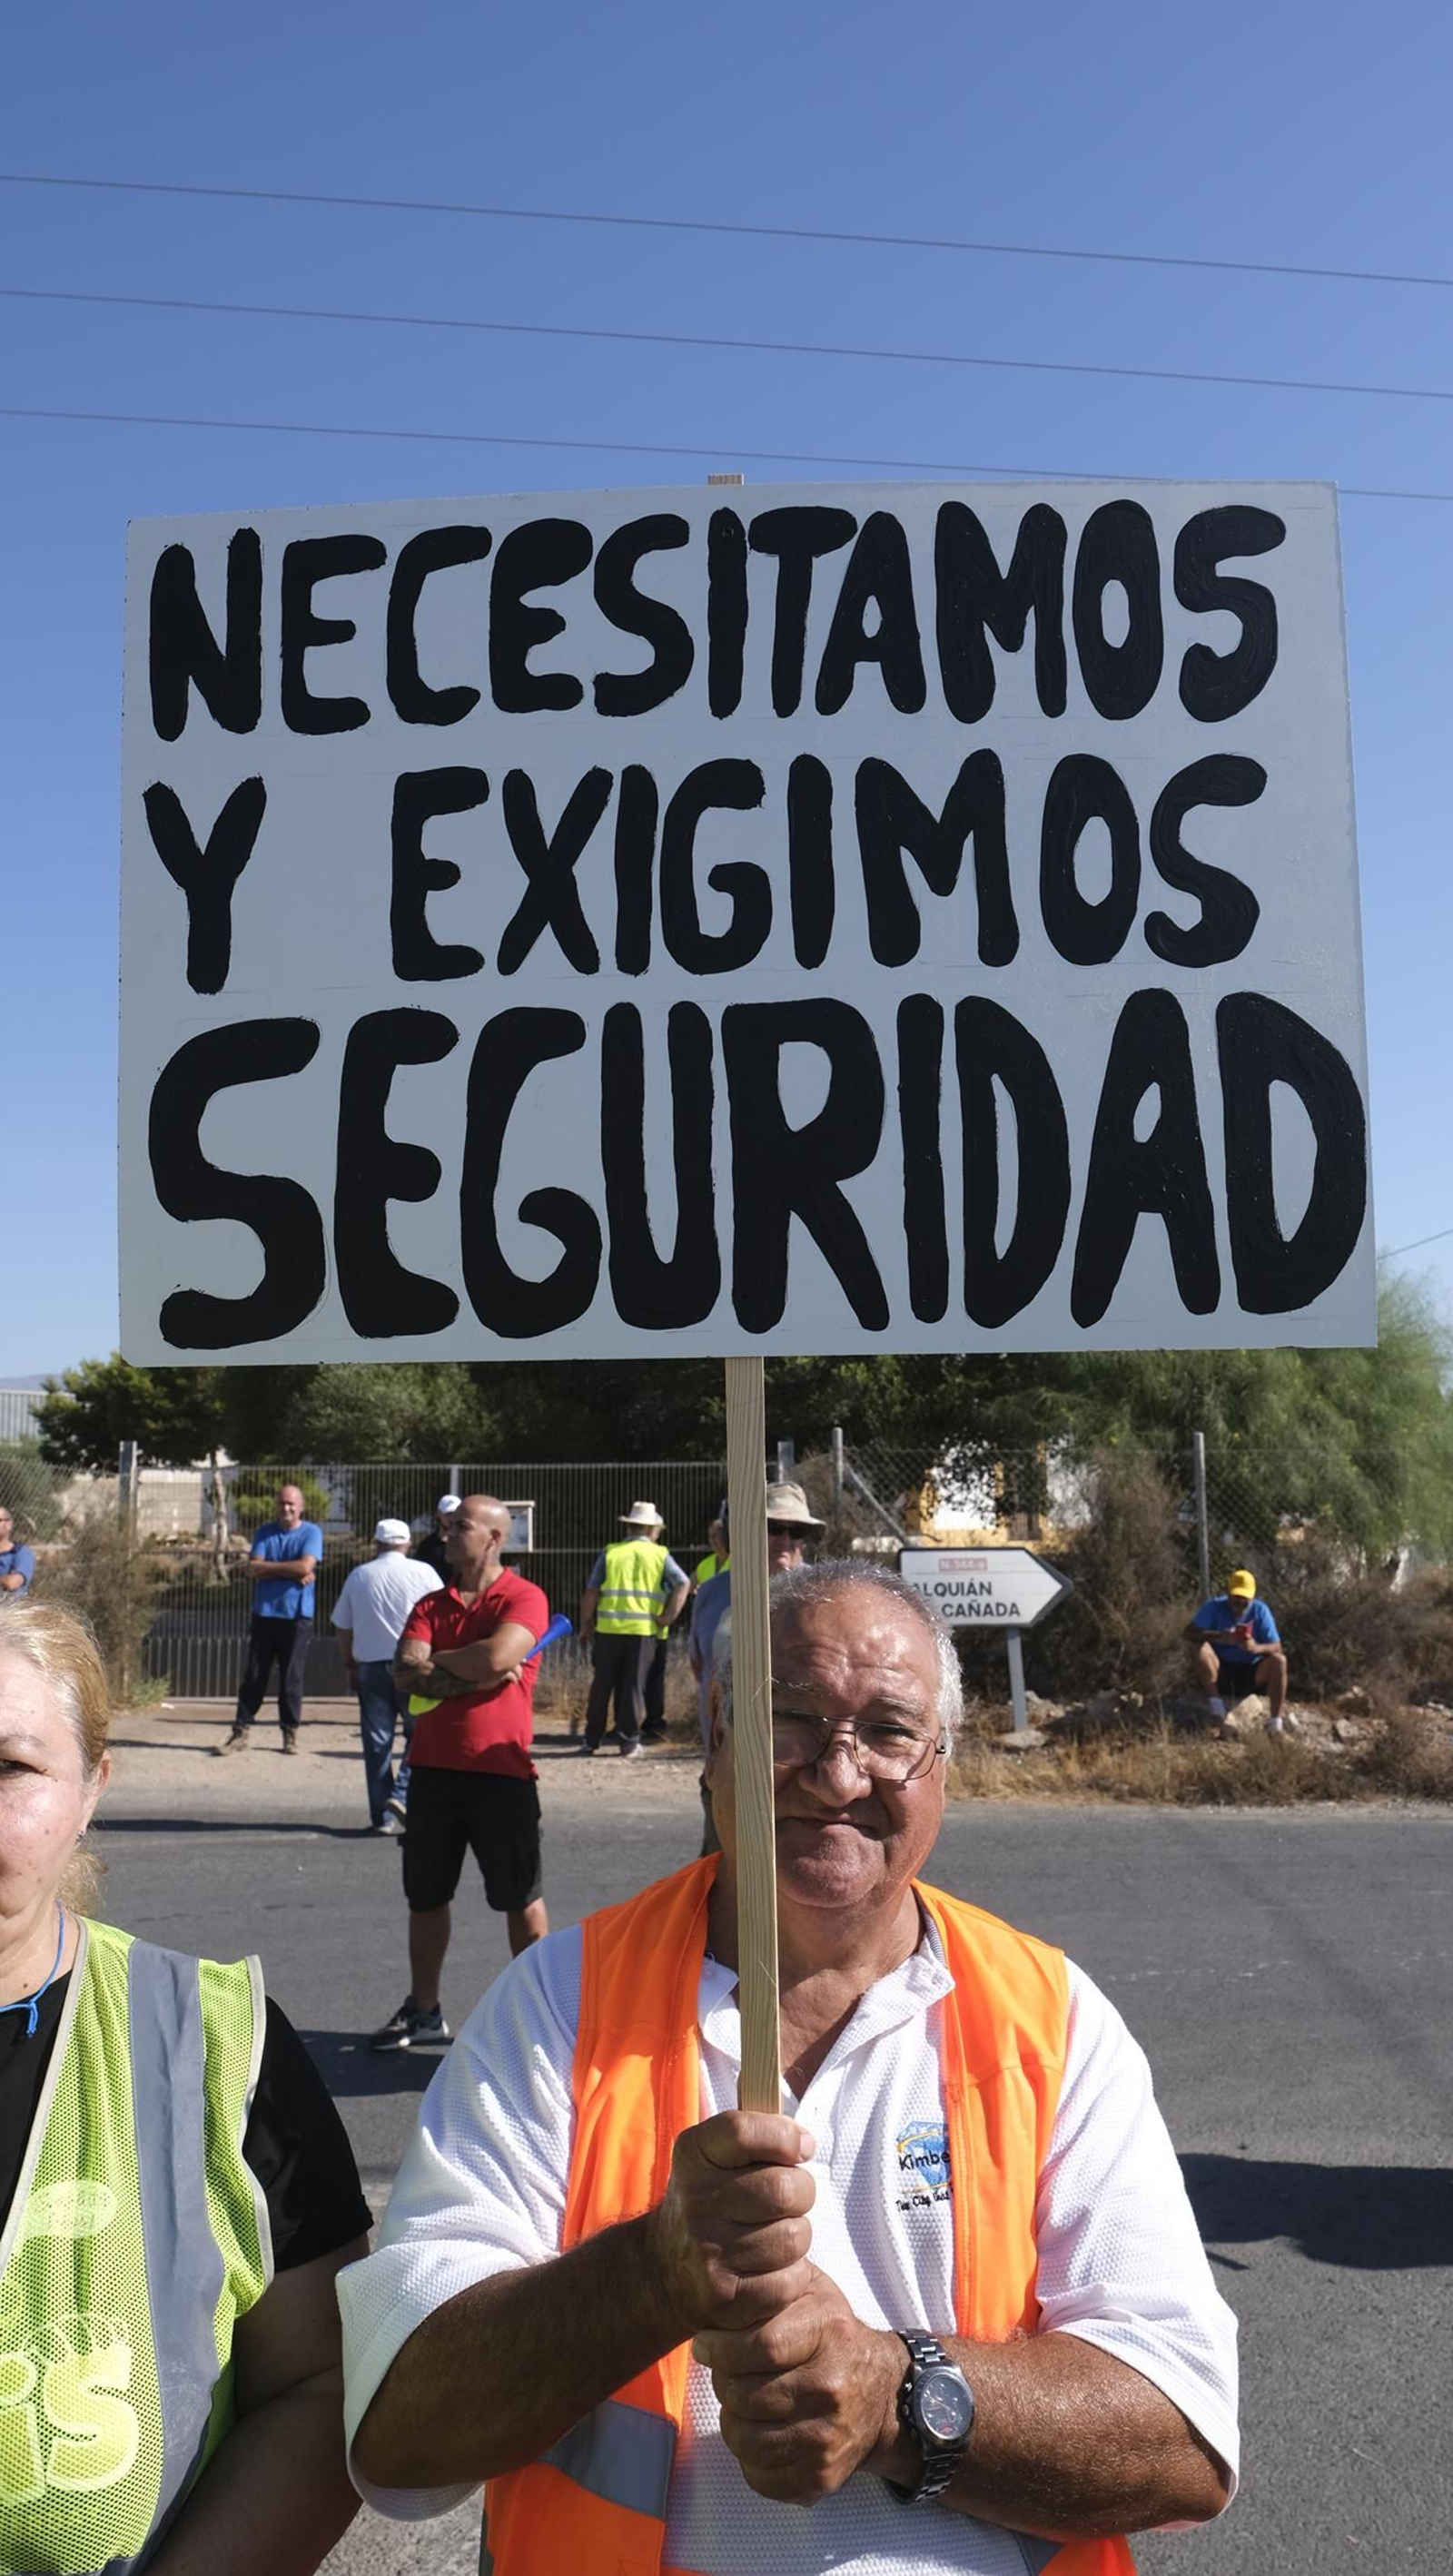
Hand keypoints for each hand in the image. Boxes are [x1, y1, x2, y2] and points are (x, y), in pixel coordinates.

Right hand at [645, 2113, 815, 2338]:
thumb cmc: (712, 2201)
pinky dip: (791, 2276)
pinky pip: (789, 2281)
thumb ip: (761, 2135)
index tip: (800, 2148)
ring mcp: (707, 2252)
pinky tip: (769, 2268)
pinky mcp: (724, 2297)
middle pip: (784, 2189)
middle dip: (801, 2192)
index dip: (785, 2137)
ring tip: (774, 2235)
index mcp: (693, 2156)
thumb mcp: (716, 2155)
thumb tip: (805, 2144)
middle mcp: (695, 2202)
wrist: (662, 2269)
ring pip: (793, 2237)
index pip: (744, 2132)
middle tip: (788, 2200)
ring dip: (796, 2236)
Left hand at [694, 2266, 904, 2503]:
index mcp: (829, 2334)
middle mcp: (831, 2389)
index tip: (704, 2344)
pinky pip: (759, 2475)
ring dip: (731, 2420)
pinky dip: (748, 2457)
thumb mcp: (813, 2292)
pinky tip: (760, 2431)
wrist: (884, 2394)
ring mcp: (828, 2438)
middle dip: (722, 2383)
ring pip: (744, 2439)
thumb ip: (773, 2282)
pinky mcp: (822, 2476)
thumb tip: (723, 2288)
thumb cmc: (833, 2336)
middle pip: (744, 2396)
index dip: (720, 2347)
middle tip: (725, 2373)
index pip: (760, 2346)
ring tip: (740, 2401)